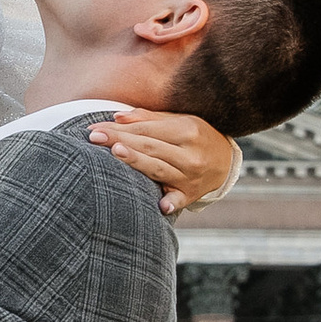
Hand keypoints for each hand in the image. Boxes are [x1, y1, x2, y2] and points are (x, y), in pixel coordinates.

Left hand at [91, 104, 240, 217]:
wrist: (226, 161)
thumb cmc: (196, 137)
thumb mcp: (179, 121)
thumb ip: (148, 119)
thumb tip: (118, 116)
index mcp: (187, 130)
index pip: (146, 129)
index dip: (119, 128)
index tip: (95, 128)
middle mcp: (190, 154)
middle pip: (149, 146)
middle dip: (119, 140)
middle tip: (93, 137)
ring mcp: (191, 176)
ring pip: (159, 169)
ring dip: (138, 161)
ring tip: (116, 152)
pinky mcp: (191, 194)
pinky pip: (179, 200)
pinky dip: (171, 203)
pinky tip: (161, 206)